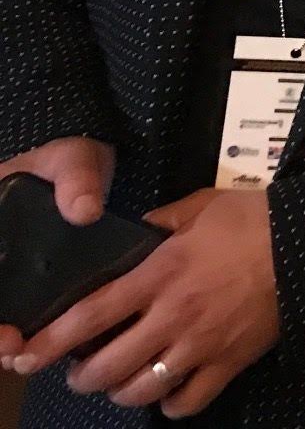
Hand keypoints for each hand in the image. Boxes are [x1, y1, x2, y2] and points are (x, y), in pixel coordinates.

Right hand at [0, 138, 113, 361]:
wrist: (83, 167)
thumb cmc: (68, 161)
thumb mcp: (70, 160)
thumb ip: (75, 179)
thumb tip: (84, 211)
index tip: (4, 331)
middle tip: (11, 349)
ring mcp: (0, 266)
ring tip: (19, 355)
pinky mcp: (15, 283)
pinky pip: (8, 312)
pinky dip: (9, 334)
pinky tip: (29, 348)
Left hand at [11, 188, 280, 416]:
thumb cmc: (256, 220)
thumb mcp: (205, 205)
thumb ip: (165, 220)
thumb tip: (138, 230)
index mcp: (160, 274)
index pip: (92, 315)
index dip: (53, 340)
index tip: (29, 354)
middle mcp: (172, 317)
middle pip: (108, 366)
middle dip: (82, 377)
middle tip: (78, 372)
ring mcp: (201, 345)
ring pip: (141, 390)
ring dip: (120, 392)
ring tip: (118, 384)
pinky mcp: (229, 363)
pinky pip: (189, 401)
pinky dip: (171, 404)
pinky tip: (167, 393)